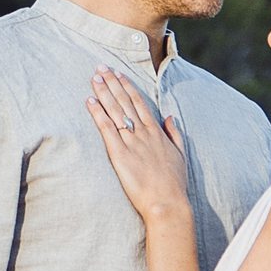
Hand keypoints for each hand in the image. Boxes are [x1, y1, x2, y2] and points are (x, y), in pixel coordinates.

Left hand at [85, 66, 190, 229]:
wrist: (168, 203)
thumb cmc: (174, 184)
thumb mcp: (180, 155)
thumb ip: (174, 133)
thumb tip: (169, 117)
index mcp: (157, 132)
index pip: (139, 103)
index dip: (127, 87)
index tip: (119, 74)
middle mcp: (143, 133)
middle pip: (125, 102)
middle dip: (112, 83)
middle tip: (101, 67)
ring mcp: (131, 142)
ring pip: (115, 111)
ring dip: (103, 92)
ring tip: (94, 77)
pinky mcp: (119, 154)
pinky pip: (106, 128)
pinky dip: (98, 113)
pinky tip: (89, 101)